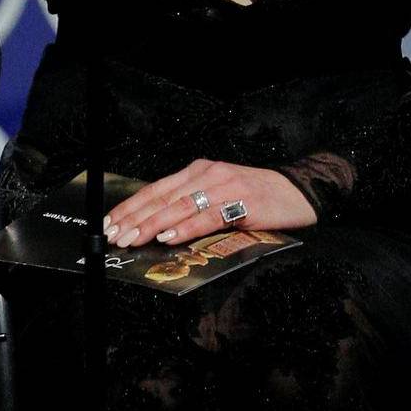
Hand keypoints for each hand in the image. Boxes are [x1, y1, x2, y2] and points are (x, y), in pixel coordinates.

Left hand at [102, 158, 314, 247]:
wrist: (300, 191)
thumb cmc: (257, 197)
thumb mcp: (219, 195)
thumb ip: (193, 206)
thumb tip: (157, 227)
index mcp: (197, 172)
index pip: (156, 189)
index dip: (132, 206)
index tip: (110, 222)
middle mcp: (207, 175)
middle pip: (162, 197)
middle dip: (135, 218)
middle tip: (114, 235)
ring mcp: (224, 186)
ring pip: (180, 206)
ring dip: (153, 224)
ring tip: (133, 239)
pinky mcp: (242, 202)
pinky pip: (209, 217)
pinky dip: (187, 228)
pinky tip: (170, 237)